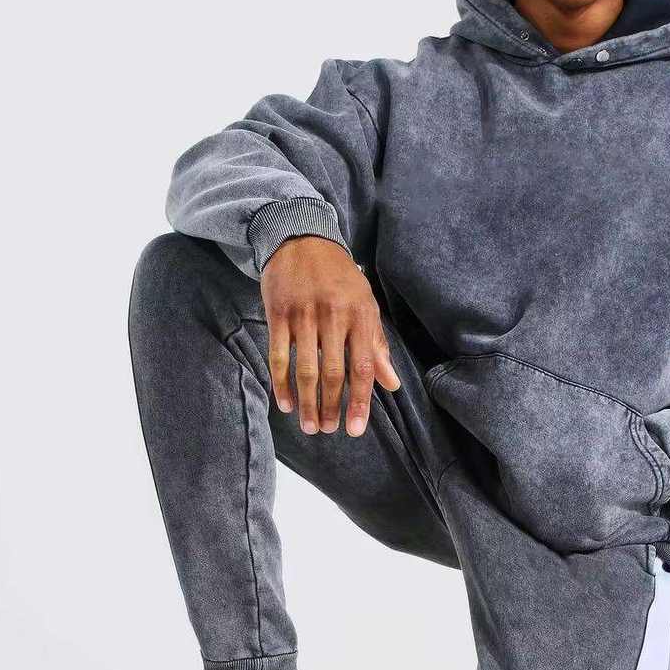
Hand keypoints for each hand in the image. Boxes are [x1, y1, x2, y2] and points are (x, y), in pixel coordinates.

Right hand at [260, 236, 400, 436]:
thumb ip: (377, 346)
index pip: (362, 367)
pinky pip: (278, 355)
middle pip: (333, 373)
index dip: (360, 401)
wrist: (302, 238)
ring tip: (309, 426)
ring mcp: (304, 315)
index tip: (356, 428)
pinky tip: (286, 403)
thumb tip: (391, 384)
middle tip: (327, 430)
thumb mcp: (366, 305)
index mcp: (360, 316)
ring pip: (305, 368)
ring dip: (307, 402)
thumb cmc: (340, 278)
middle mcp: (333, 316)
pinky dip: (281, 383)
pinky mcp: (279, 313)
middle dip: (331, 407)